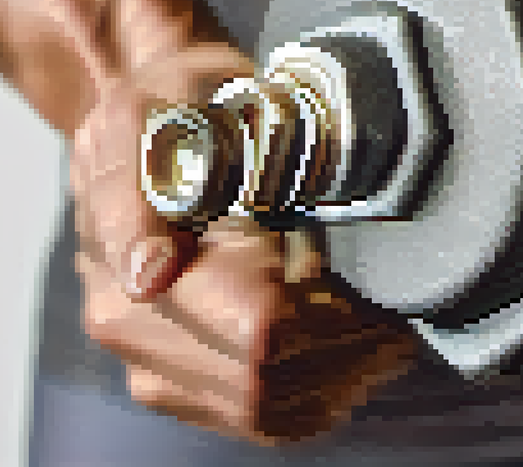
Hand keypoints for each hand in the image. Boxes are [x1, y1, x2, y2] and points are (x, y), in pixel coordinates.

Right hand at [69, 43, 416, 443]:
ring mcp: (148, 361)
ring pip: (264, 413)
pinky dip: (314, 398)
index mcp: (127, 259)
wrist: (153, 115)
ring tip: (379, 333)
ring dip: (337, 382)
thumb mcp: (154, 107)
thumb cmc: (174, 100)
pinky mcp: (174, 383)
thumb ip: (140, 184)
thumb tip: (147, 276)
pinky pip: (254, 421)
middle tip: (394, 317)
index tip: (375, 294)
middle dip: (345, 354)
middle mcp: (128, 325)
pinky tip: (345, 356)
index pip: (257, 331)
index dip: (332, 320)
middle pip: (266, 383)